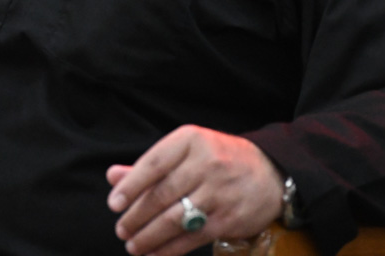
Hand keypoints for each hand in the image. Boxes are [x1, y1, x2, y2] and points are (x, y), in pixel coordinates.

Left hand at [107, 125, 283, 254]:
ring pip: (175, 218)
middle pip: (162, 194)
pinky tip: (155, 254)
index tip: (114, 204)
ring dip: (149, 236)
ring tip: (133, 245)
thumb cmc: (219, 160)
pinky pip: (193, 236)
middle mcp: (206, 163)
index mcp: (190, 140)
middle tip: (122, 229)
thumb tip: (113, 177)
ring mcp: (219, 191)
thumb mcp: (187, 152)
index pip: (153, 163)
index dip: (130, 186)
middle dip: (137, 216)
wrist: (271, 173)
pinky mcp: (229, 218)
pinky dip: (171, 249)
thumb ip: (150, 166)